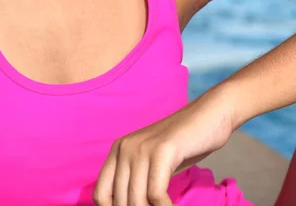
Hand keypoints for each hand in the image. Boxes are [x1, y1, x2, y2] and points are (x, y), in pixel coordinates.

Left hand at [93, 86, 234, 205]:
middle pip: (120, 201)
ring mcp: (142, 147)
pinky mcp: (162, 150)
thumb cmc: (184, 146)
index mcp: (119, 150)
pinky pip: (156, 193)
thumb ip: (138, 182)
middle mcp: (125, 147)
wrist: (210, 116)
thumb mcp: (153, 163)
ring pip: (137, 201)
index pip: (101, 194)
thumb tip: (129, 204)